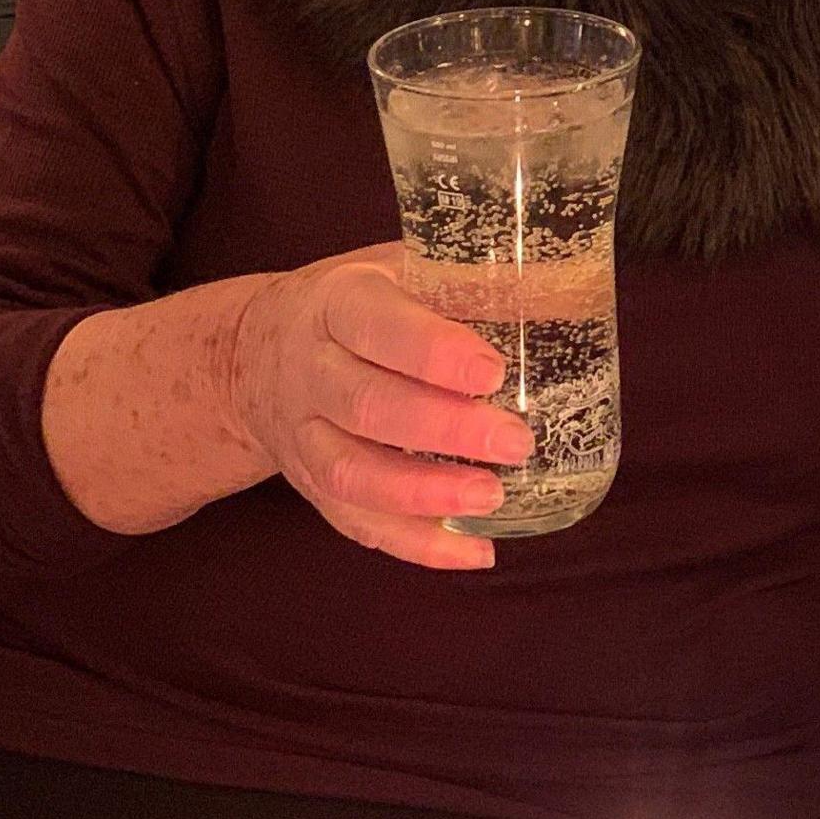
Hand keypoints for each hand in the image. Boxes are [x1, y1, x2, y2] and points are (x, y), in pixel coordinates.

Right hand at [224, 243, 526, 568]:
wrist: (254, 351)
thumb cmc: (358, 304)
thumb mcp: (397, 267)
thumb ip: (463, 279)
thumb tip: (565, 290)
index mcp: (337, 303)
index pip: (375, 325)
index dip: (432, 351)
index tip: (493, 372)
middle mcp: (310, 370)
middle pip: (367, 406)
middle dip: (445, 430)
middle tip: (515, 442)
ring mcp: (304, 434)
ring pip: (352, 473)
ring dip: (425, 494)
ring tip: (492, 497)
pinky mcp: (312, 485)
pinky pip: (357, 522)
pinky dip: (417, 545)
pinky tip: (474, 551)